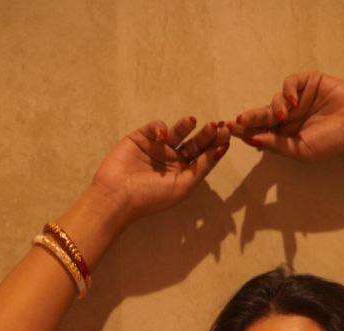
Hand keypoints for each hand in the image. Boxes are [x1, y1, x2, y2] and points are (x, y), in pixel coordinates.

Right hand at [90, 116, 230, 223]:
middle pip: (194, 143)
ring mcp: (158, 148)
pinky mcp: (141, 137)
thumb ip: (202, 167)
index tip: (226, 135)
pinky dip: (160, 128)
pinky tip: (162, 136)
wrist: (117, 195)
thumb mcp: (183, 185)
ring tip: (193, 121)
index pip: (204, 157)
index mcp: (184, 174)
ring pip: (177, 132)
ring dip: (186, 125)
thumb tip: (221, 150)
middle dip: (206, 134)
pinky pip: (156, 127)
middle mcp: (173, 160)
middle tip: (216, 125)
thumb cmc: (151, 197)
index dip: (215, 145)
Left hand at [226, 70, 343, 162]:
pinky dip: (288, 90)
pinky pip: (290, 82)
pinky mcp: (309, 82)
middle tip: (237, 121)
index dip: (246, 130)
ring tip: (283, 115)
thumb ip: (276, 144)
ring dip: (275, 107)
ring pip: (275, 98)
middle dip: (250, 117)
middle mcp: (290, 116)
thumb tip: (251, 140)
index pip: (261, 130)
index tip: (230, 131)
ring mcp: (299, 98)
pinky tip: (292, 102)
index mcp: (287, 134)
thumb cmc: (331, 143)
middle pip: (263, 114)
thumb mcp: (300, 150)